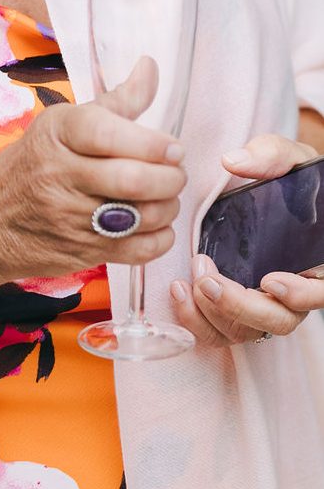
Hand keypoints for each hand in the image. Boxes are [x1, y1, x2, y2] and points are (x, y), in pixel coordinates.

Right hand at [0, 57, 186, 283]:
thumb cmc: (27, 169)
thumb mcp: (59, 127)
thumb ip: (114, 104)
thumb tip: (150, 67)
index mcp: (57, 135)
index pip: (110, 133)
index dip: (152, 143)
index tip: (172, 149)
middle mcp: (60, 175)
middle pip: (133, 179)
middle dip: (170, 178)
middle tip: (173, 174)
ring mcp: (70, 218)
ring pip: (142, 215)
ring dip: (168, 207)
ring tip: (164, 199)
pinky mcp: (80, 251)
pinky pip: (138, 250)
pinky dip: (160, 239)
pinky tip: (155, 227)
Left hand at [170, 135, 322, 346]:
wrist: (267, 198)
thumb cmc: (287, 183)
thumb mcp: (288, 161)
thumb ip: (270, 156)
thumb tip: (233, 161)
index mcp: (318, 262)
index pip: (320, 294)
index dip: (300, 295)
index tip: (270, 280)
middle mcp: (295, 294)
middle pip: (277, 321)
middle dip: (239, 305)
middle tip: (208, 280)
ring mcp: (262, 307)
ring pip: (243, 332)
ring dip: (211, 313)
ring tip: (188, 282)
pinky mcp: (232, 313)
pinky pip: (215, 331)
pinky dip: (193, 318)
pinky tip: (178, 290)